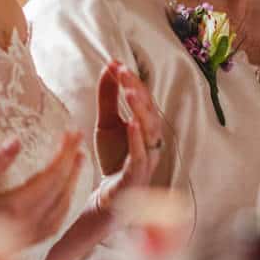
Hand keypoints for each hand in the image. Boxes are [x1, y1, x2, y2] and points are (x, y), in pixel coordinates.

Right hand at [0, 133, 84, 259]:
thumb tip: (16, 141)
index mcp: (12, 209)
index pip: (50, 177)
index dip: (64, 153)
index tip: (72, 132)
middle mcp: (26, 227)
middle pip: (60, 190)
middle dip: (71, 162)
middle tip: (77, 138)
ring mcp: (27, 240)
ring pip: (62, 210)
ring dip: (72, 183)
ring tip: (77, 161)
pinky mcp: (23, 249)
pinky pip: (55, 226)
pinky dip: (65, 206)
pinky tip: (64, 196)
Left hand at [93, 60, 164, 214]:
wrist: (109, 195)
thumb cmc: (114, 157)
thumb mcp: (107, 122)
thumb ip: (108, 97)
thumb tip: (109, 66)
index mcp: (148, 126)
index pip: (143, 99)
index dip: (132, 81)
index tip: (117, 64)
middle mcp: (152, 140)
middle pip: (149, 110)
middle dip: (137, 90)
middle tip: (123, 71)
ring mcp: (148, 157)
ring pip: (149, 130)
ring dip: (140, 109)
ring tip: (129, 91)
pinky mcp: (137, 175)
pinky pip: (141, 155)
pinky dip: (137, 139)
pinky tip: (131, 123)